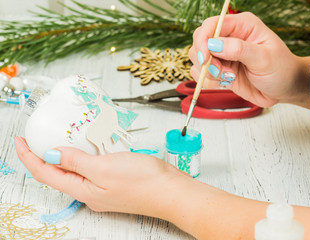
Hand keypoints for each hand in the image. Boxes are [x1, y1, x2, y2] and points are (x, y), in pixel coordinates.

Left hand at [13, 136, 184, 216]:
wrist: (170, 191)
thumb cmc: (143, 182)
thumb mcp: (104, 168)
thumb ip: (76, 161)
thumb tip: (51, 154)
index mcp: (83, 190)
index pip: (45, 174)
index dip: (29, 157)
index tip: (19, 140)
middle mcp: (90, 192)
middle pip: (57, 174)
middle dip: (44, 156)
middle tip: (38, 136)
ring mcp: (103, 187)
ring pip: (75, 170)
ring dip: (65, 154)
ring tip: (62, 137)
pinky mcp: (115, 180)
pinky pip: (92, 167)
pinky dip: (85, 154)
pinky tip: (91, 144)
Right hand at [189, 12, 309, 108]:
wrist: (285, 89)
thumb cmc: (280, 69)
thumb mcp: (264, 58)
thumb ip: (239, 49)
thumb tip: (213, 44)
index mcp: (242, 25)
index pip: (211, 25)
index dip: (203, 40)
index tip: (206, 58)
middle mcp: (229, 37)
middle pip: (199, 40)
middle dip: (204, 58)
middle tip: (220, 71)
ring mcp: (223, 55)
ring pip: (197, 59)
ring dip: (208, 72)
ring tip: (229, 77)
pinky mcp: (220, 71)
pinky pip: (201, 74)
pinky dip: (209, 81)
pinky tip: (226, 83)